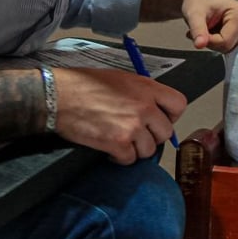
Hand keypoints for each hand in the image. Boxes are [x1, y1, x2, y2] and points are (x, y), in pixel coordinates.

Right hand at [52, 67, 186, 163]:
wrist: (59, 96)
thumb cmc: (85, 84)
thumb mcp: (121, 79)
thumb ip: (142, 93)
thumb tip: (154, 108)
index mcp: (147, 88)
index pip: (178, 104)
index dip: (171, 116)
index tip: (159, 120)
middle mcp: (144, 107)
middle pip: (165, 132)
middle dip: (152, 137)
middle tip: (136, 135)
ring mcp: (132, 126)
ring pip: (149, 150)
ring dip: (135, 149)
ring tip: (121, 142)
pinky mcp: (117, 143)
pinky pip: (129, 159)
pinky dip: (119, 158)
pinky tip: (109, 149)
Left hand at [179, 0, 237, 51]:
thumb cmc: (197, 0)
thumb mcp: (194, 15)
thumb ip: (198, 31)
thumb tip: (200, 45)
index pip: (226, 42)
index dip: (210, 41)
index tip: (199, 33)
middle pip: (229, 46)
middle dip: (212, 41)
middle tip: (203, 28)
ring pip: (229, 48)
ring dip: (214, 42)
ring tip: (207, 28)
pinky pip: (229, 45)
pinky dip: (217, 42)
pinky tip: (213, 31)